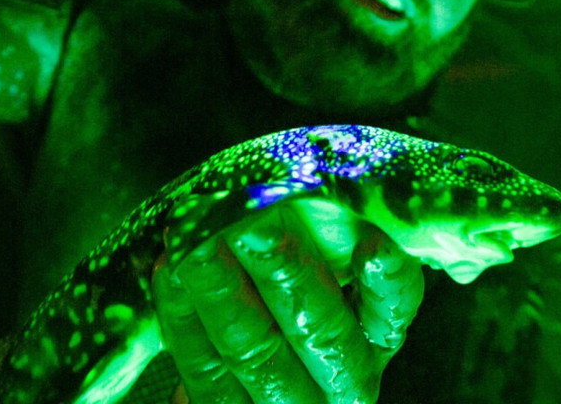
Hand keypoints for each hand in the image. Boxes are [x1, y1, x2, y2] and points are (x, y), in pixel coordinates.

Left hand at [152, 205, 424, 403]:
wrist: (260, 376)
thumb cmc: (295, 287)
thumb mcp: (324, 261)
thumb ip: (328, 231)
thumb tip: (306, 178)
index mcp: (377, 340)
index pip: (391, 310)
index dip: (384, 279)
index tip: (371, 244)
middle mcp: (346, 381)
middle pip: (319, 331)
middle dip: (283, 271)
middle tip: (251, 219)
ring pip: (255, 352)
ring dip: (222, 291)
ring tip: (196, 241)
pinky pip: (204, 372)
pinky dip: (183, 319)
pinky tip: (169, 270)